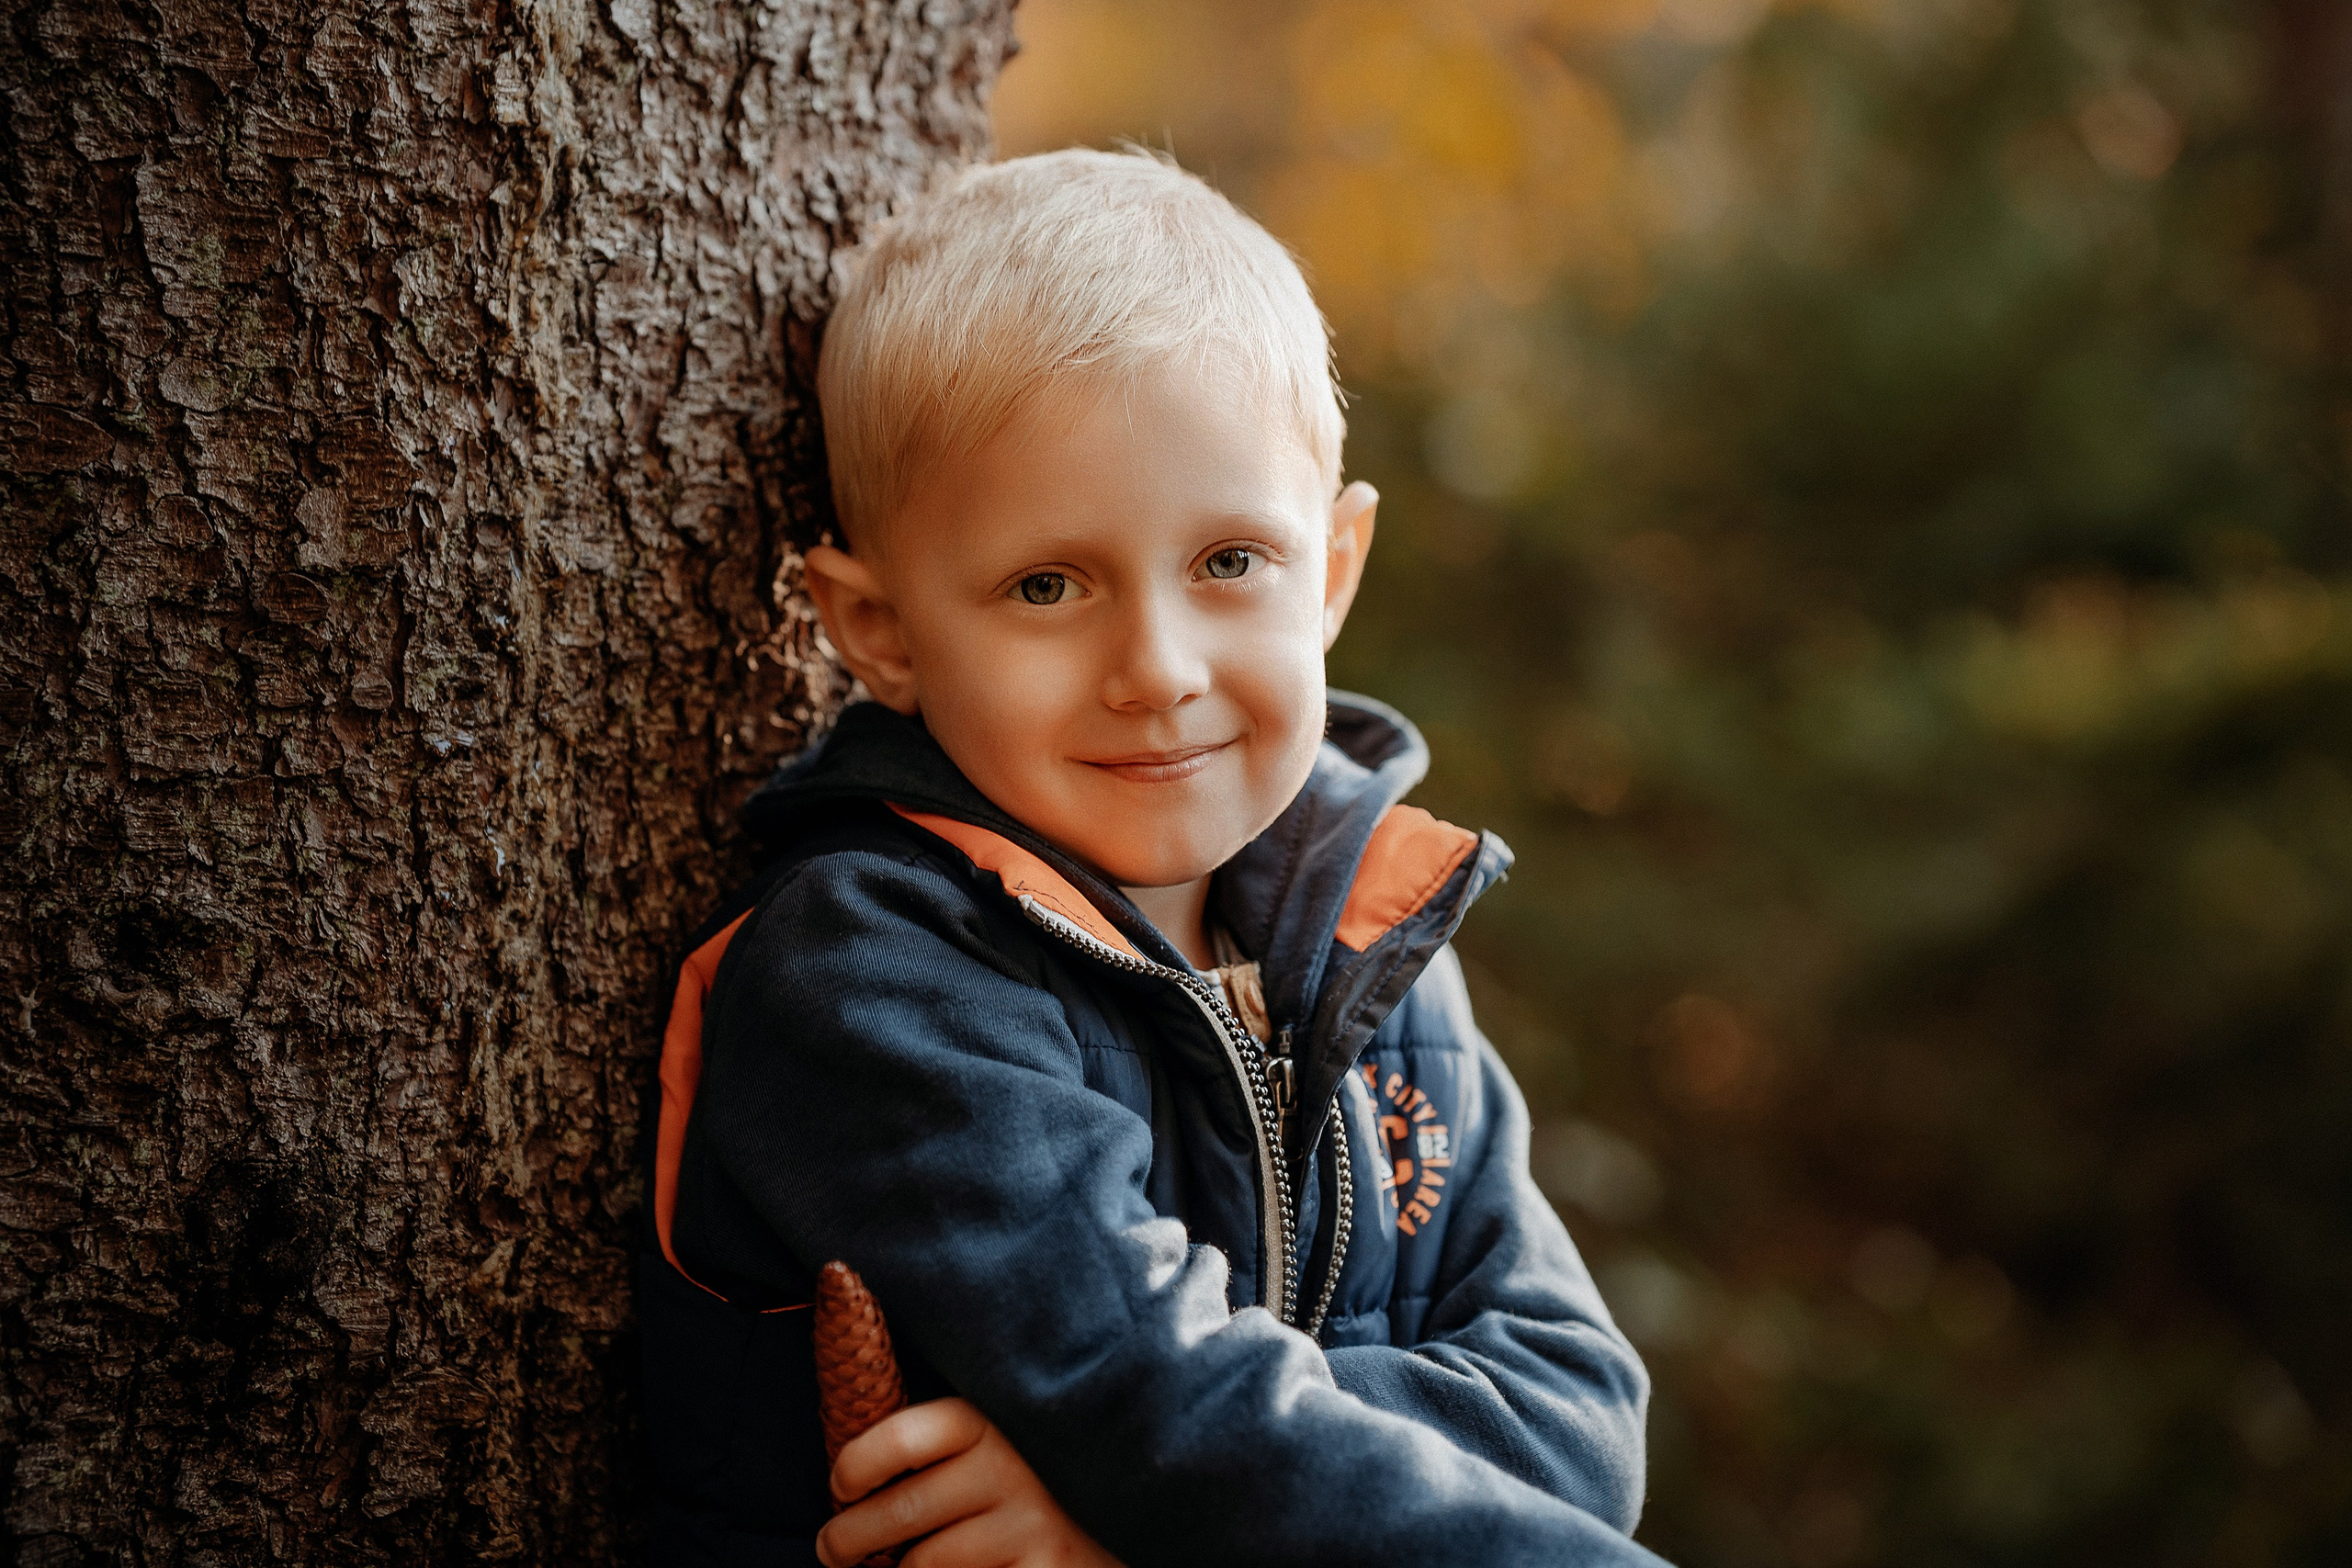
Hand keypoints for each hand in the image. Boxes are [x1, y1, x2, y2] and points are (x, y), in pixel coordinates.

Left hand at [815, 1397, 1121, 1567]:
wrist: (1121, 1511)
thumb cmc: (1031, 1476)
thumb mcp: (991, 1438)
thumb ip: (937, 1440)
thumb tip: (843, 1456)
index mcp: (990, 1421)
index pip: (904, 1437)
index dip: (858, 1463)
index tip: (840, 1486)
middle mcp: (1012, 1467)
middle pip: (902, 1510)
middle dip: (848, 1537)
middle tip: (832, 1549)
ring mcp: (1032, 1524)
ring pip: (924, 1563)